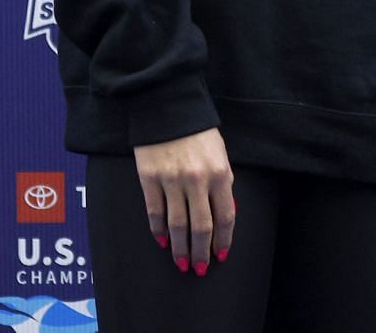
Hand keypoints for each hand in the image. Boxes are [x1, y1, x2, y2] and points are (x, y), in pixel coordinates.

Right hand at [133, 127, 234, 275]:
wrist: (169, 108)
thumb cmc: (199, 132)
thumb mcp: (220, 154)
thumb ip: (222, 183)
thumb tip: (222, 215)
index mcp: (220, 174)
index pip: (225, 216)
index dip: (223, 239)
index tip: (221, 255)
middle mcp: (197, 181)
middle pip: (201, 227)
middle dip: (201, 252)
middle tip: (199, 268)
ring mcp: (172, 181)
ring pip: (177, 225)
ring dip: (180, 248)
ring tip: (181, 262)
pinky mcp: (150, 179)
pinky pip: (155, 212)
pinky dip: (158, 230)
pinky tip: (163, 241)